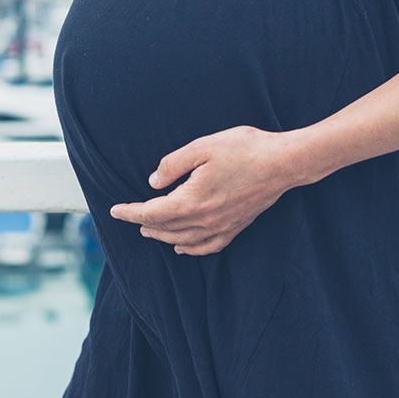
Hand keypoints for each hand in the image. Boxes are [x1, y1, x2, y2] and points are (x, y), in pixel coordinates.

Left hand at [110, 125, 304, 255]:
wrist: (284, 163)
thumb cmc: (245, 149)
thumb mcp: (202, 147)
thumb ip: (173, 164)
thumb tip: (154, 181)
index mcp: (191, 200)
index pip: (151, 212)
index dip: (129, 212)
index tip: (114, 210)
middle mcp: (204, 220)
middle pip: (165, 228)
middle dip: (143, 223)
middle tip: (129, 216)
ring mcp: (221, 227)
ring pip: (183, 240)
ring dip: (163, 236)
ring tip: (149, 230)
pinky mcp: (236, 227)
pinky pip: (208, 247)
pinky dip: (190, 249)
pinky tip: (183, 247)